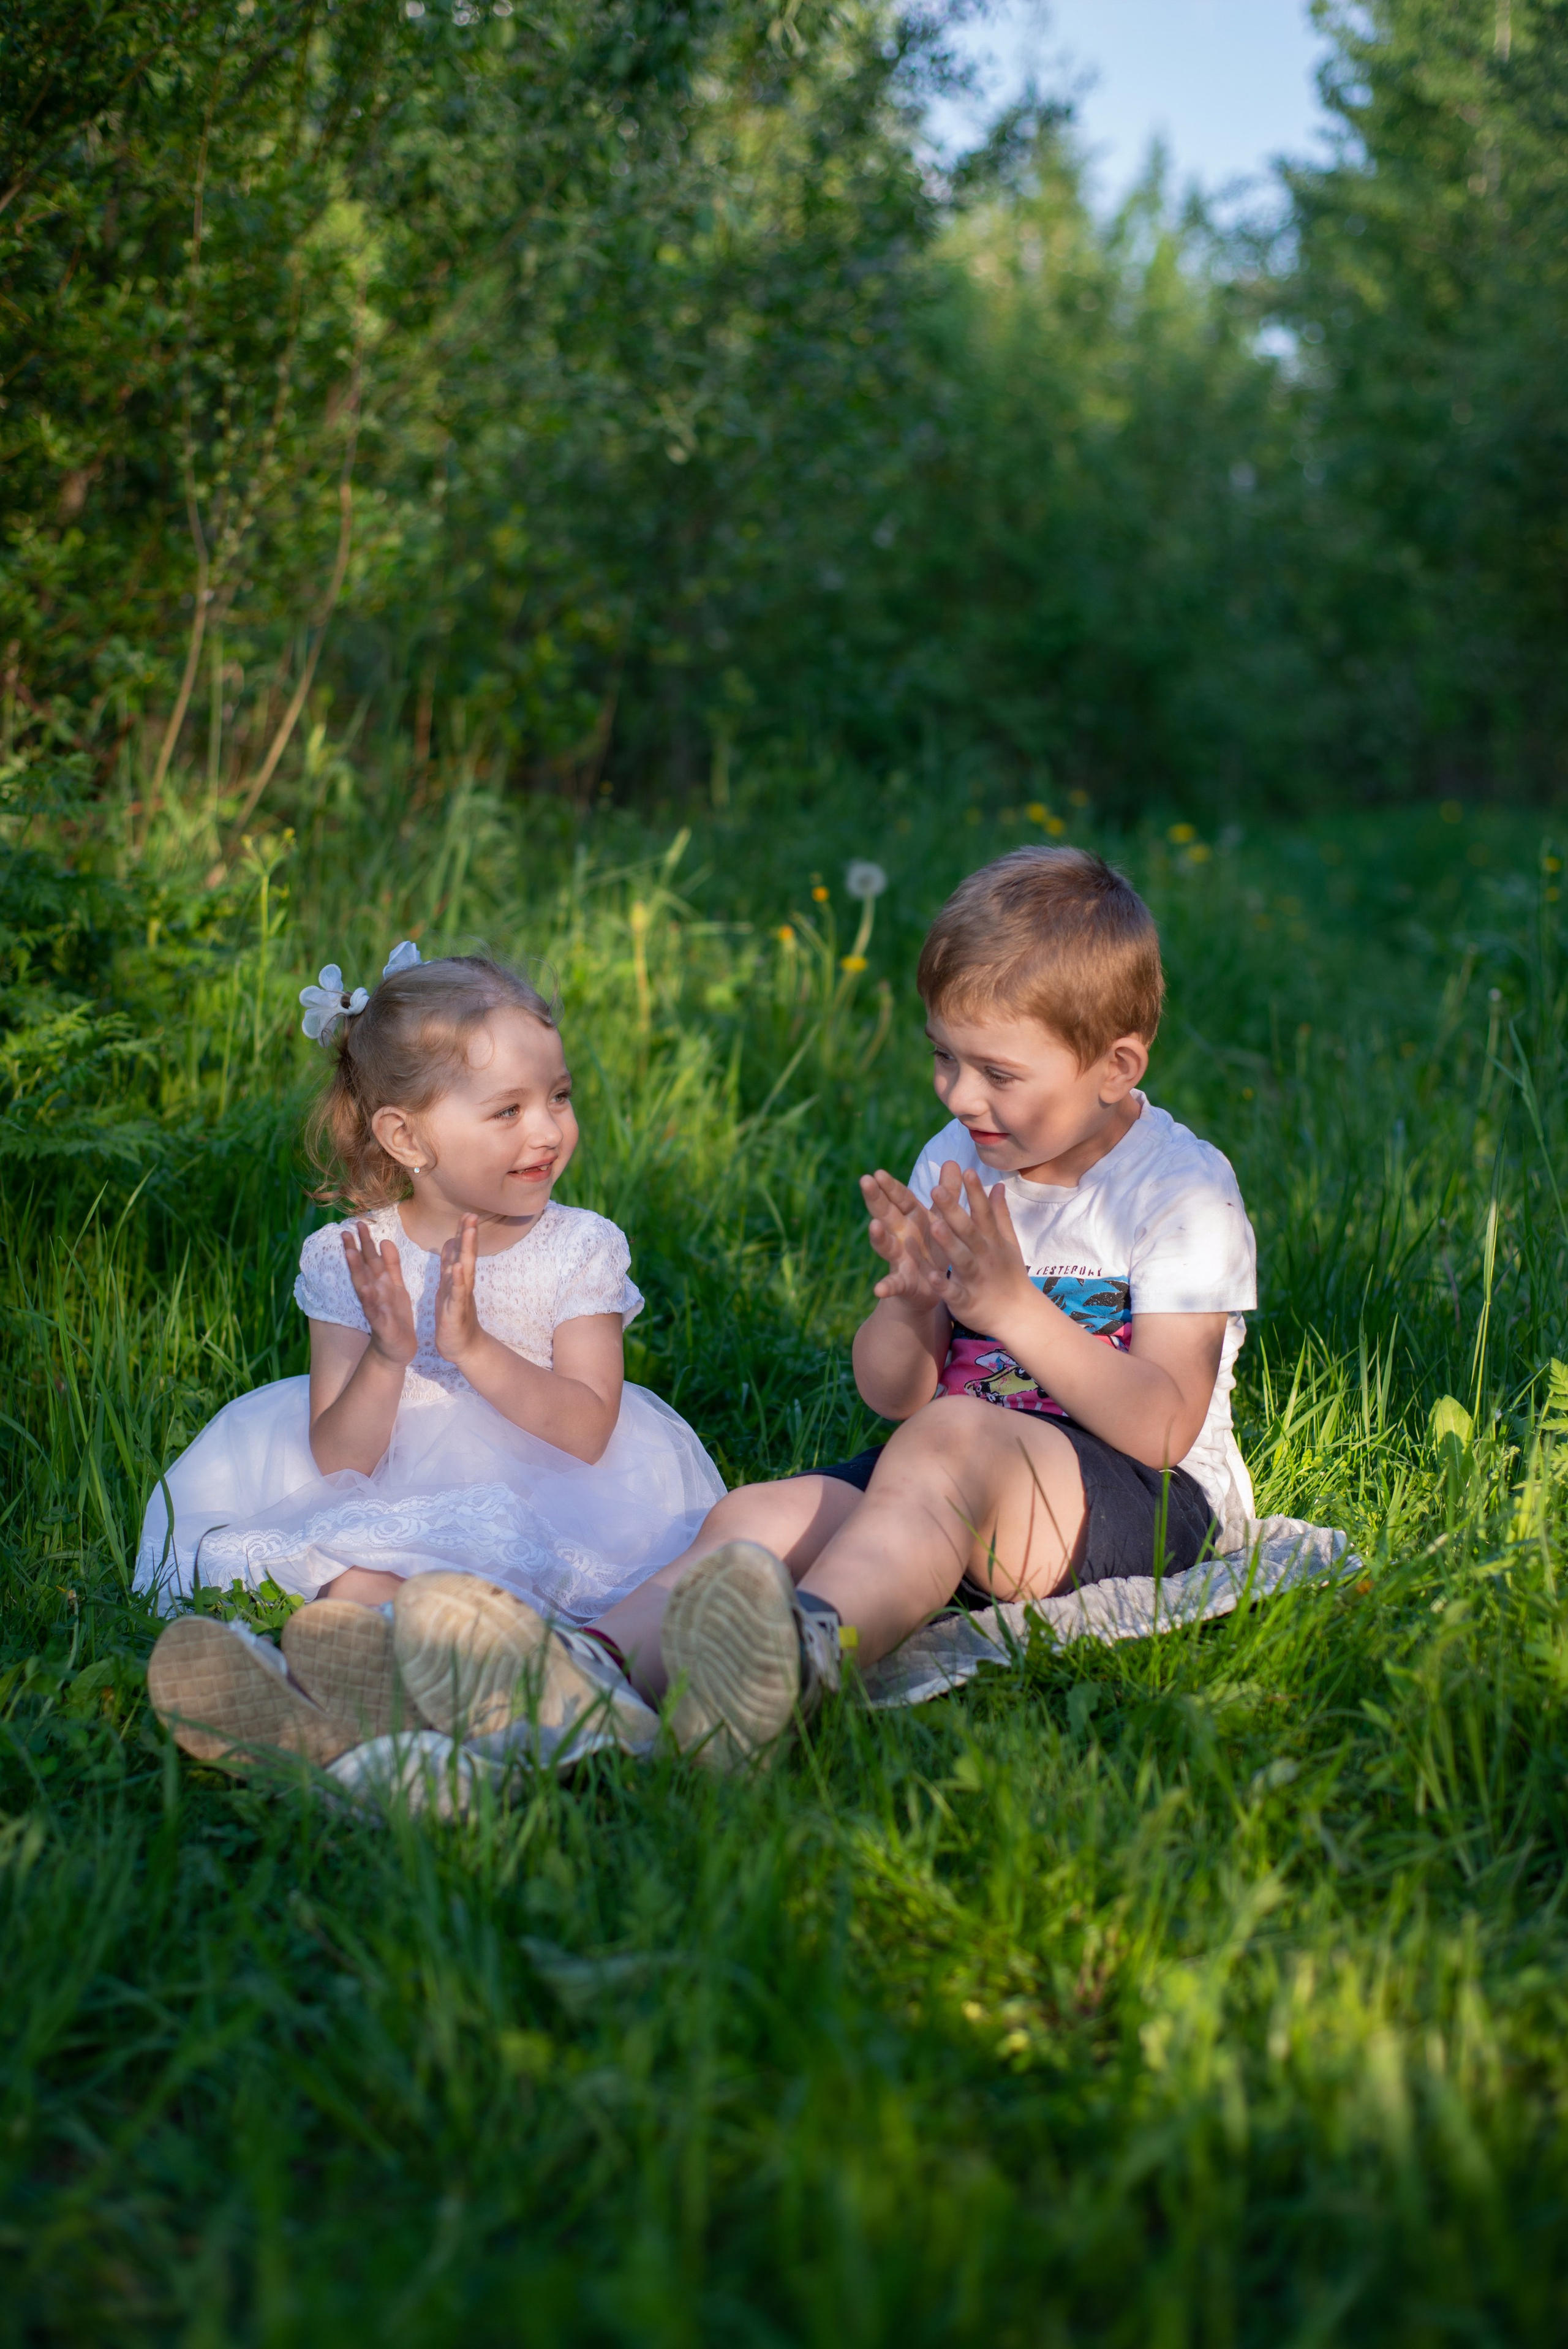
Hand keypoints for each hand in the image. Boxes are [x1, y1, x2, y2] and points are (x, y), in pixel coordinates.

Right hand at [342, 1222, 416, 1365]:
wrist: (397, 1349)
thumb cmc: (395, 1317)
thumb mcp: (396, 1287)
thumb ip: (391, 1266)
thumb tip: (384, 1241)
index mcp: (379, 1284)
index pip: (370, 1260)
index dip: (365, 1242)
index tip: (358, 1223)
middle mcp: (374, 1294)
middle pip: (363, 1270)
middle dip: (355, 1251)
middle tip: (345, 1232)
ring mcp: (376, 1309)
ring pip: (365, 1287)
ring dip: (357, 1271)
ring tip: (350, 1254)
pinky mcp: (382, 1325)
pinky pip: (374, 1311)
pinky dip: (370, 1300)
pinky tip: (365, 1289)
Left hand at [434, 1214, 482, 1364]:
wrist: (462, 1347)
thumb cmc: (454, 1317)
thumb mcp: (448, 1287)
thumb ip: (449, 1265)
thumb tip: (449, 1242)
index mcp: (458, 1278)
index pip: (461, 1251)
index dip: (463, 1233)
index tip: (468, 1213)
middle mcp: (462, 1284)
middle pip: (466, 1256)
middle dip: (468, 1236)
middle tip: (472, 1215)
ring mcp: (460, 1297)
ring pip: (464, 1270)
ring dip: (467, 1251)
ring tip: (469, 1233)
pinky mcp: (455, 1312)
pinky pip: (457, 1294)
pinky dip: (458, 1280)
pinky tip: (458, 1267)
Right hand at [859, 1169, 948, 1309]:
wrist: (931, 1287)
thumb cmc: (934, 1246)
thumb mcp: (941, 1219)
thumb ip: (947, 1193)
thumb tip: (952, 1161)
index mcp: (912, 1218)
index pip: (900, 1198)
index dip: (890, 1186)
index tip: (878, 1172)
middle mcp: (899, 1235)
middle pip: (885, 1214)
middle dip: (875, 1198)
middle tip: (865, 1181)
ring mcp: (898, 1258)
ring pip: (885, 1245)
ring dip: (878, 1236)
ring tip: (874, 1226)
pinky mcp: (902, 1282)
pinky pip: (893, 1283)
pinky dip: (886, 1286)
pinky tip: (878, 1289)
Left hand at [925, 1164, 1034, 1333]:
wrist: (1018, 1316)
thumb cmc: (1008, 1275)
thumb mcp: (1009, 1243)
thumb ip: (999, 1215)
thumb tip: (998, 1185)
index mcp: (992, 1242)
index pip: (983, 1213)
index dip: (976, 1192)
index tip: (966, 1170)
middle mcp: (984, 1257)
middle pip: (969, 1231)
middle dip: (954, 1210)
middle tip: (937, 1189)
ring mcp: (976, 1279)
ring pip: (961, 1259)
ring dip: (948, 1243)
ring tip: (933, 1226)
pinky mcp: (966, 1301)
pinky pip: (953, 1292)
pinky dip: (943, 1285)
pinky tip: (931, 1276)